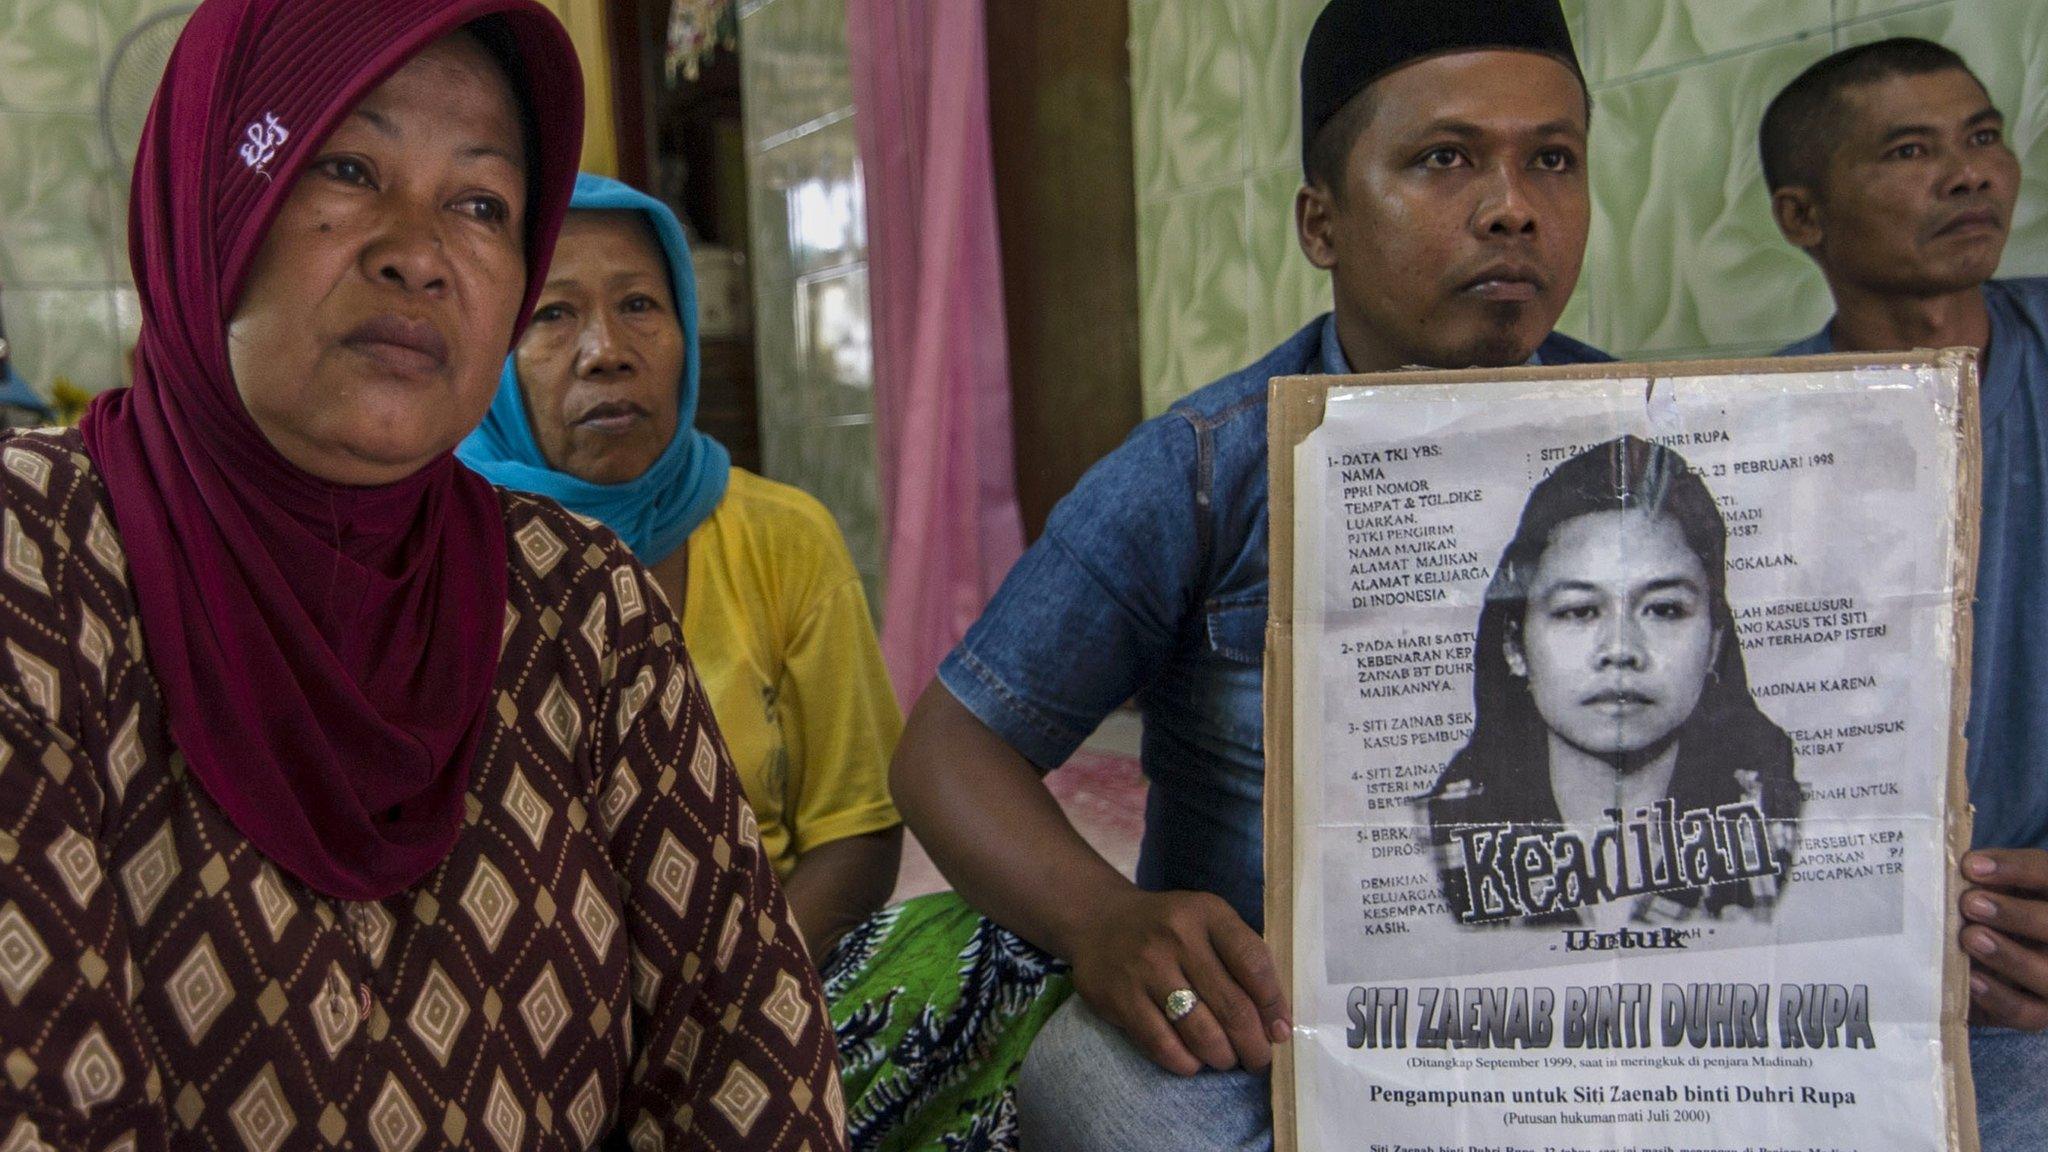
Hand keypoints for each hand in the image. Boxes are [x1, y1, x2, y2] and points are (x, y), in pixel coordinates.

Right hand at [1066, 888, 1291, 1075]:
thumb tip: (1277, 1026)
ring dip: (1222, 1057)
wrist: (1098, 920)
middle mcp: (1177, 936)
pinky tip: (1192, 1061)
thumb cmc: (1169, 928)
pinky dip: (1185, 1062)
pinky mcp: (1118, 997)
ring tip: (1226, 1059)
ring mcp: (1145, 968)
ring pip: (1201, 1032)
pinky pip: (1162, 1045)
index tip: (1280, 1032)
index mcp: (1208, 913)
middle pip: (1232, 1006)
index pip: (1254, 964)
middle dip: (1253, 1045)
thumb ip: (1243, 961)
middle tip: (1258, 1060)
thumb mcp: (1208, 923)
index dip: (1274, 1006)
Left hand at [1960, 848, 2047, 1030]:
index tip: (1970, 866)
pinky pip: (2026, 1012)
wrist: (1998, 971)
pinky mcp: (2041, 1014)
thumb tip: (1953, 871)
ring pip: (2044, 971)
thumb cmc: (1986, 917)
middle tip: (1969, 903)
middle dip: (2012, 914)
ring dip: (2007, 955)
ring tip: (1970, 938)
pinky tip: (1971, 980)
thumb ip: (1981, 883)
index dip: (2014, 869)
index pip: (2044, 874)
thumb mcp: (1993, 892)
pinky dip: (1998, 997)